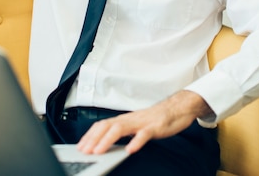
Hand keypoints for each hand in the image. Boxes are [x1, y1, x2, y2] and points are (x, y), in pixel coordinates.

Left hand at [76, 90, 212, 154]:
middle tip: (84, 151)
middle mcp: (130, 119)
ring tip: (99, 151)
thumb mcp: (137, 126)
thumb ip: (124, 133)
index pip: (102, 125)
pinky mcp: (155, 127)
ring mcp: (142, 122)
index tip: (81, 146)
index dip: (90, 135)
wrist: (178, 108)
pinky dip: (136, 142)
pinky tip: (130, 150)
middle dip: (93, 139)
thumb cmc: (157, 119)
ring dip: (107, 140)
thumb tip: (108, 142)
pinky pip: (144, 134)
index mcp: (125, 119)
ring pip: (121, 128)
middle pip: (107, 126)